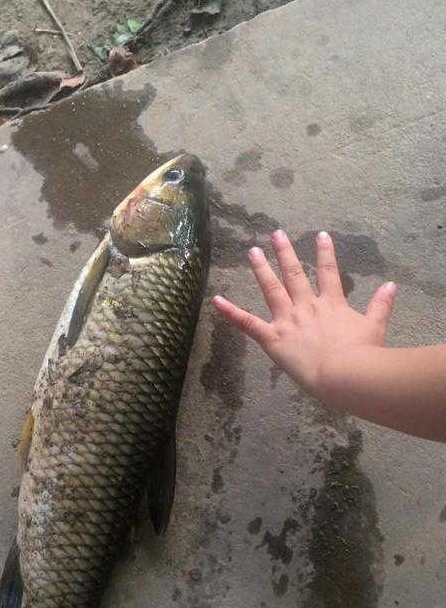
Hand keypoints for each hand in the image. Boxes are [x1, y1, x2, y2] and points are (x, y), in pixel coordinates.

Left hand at [212, 229, 396, 400]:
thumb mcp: (375, 327)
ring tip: (252, 251)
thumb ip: (381, 305)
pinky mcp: (272, 338)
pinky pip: (248, 323)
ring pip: (271, 289)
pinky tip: (216, 299)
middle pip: (294, 275)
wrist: (344, 374)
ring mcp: (288, 321)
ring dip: (261, 269)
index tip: (320, 235)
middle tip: (276, 233)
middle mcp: (307, 307)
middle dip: (285, 252)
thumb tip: (391, 284)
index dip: (324, 253)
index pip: (328, 273)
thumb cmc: (362, 356)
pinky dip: (231, 312)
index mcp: (331, 305)